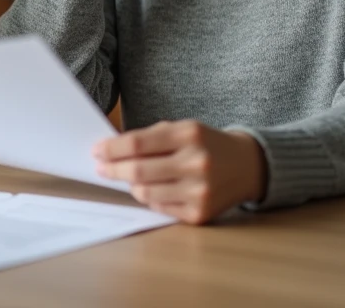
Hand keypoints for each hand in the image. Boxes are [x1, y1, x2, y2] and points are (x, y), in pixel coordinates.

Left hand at [93, 120, 267, 224]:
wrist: (247, 166)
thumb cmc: (207, 144)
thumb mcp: (184, 129)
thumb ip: (151, 138)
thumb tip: (112, 151)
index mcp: (190, 135)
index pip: (138, 143)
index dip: (112, 148)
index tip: (97, 150)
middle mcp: (196, 163)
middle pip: (138, 170)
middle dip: (113, 169)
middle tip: (100, 168)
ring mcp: (199, 191)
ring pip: (145, 193)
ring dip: (131, 186)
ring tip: (129, 179)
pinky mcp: (200, 214)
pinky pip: (160, 208)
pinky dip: (151, 198)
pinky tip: (154, 189)